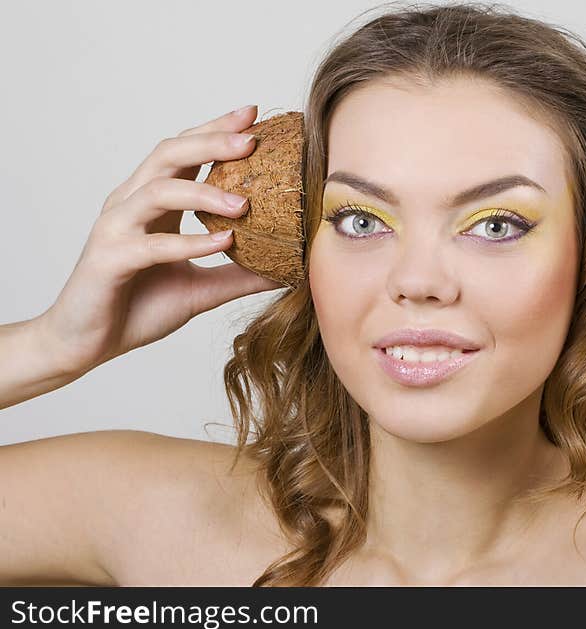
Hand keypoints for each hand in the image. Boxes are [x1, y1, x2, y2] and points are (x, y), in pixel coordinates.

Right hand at [39, 105, 284, 375]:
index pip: (184, 153)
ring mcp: (116, 228)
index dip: (215, 131)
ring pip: (158, 190)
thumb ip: (240, 275)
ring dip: (204, 192)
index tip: (254, 116)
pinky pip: (152, 244)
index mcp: (152, 204)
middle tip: (252, 138)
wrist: (87, 344)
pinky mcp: (108, 259)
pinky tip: (223, 242)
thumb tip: (288, 269)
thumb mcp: (202, 290)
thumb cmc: (139, 308)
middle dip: (212, 142)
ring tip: (245, 203)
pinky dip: (189, 242)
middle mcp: (131, 205)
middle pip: (168, 154)